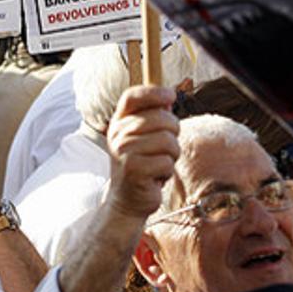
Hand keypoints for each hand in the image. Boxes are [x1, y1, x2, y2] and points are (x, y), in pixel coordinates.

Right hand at [105, 86, 178, 221]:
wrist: (127, 200)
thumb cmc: (141, 163)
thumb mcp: (144, 137)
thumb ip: (155, 116)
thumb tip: (169, 98)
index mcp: (119, 122)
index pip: (133, 96)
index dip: (154, 91)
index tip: (171, 95)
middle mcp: (118, 134)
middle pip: (162, 119)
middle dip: (173, 133)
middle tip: (165, 148)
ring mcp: (124, 152)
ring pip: (168, 141)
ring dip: (172, 155)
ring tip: (160, 163)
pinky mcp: (134, 170)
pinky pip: (167, 162)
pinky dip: (168, 171)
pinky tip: (156, 177)